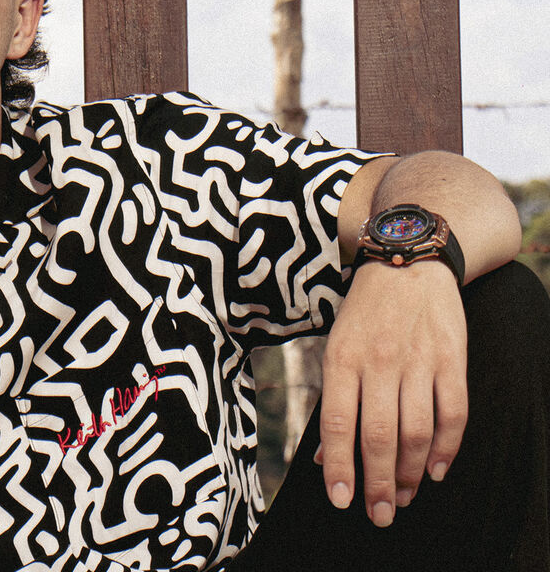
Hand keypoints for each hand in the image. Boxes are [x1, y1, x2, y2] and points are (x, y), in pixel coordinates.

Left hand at [317, 259, 467, 526]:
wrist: (409, 261)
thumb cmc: (364, 312)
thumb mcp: (335, 345)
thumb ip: (333, 399)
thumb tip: (325, 457)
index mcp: (341, 358)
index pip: (336, 422)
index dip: (339, 466)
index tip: (342, 502)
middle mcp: (378, 361)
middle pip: (378, 435)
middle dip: (377, 483)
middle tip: (379, 516)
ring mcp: (418, 360)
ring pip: (416, 430)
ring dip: (409, 472)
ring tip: (403, 498)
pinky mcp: (452, 359)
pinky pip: (453, 412)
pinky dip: (446, 448)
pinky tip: (435, 471)